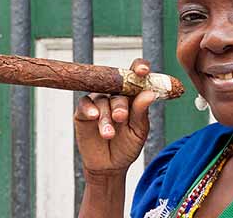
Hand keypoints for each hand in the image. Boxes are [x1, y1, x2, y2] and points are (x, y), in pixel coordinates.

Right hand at [74, 58, 157, 177]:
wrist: (109, 166)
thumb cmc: (127, 146)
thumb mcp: (138, 131)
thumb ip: (141, 112)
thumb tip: (149, 94)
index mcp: (132, 95)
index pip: (135, 74)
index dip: (139, 68)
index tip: (143, 71)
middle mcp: (115, 95)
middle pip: (117, 88)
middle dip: (120, 104)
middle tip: (121, 117)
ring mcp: (99, 102)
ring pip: (102, 99)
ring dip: (105, 117)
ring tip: (109, 135)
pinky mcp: (83, 111)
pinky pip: (85, 103)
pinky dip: (89, 109)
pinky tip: (93, 116)